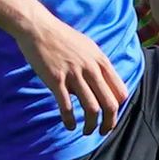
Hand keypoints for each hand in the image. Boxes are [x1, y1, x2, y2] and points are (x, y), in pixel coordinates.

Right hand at [15, 14, 128, 134]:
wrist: (38, 28)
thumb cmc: (63, 37)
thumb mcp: (88, 47)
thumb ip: (98, 65)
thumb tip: (104, 85)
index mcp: (101, 61)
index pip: (120, 92)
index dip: (117, 107)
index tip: (110, 114)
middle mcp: (91, 69)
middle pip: (110, 104)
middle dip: (109, 123)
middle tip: (103, 131)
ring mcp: (74, 75)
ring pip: (92, 109)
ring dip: (91, 126)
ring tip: (87, 131)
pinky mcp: (56, 80)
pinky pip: (67, 107)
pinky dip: (70, 121)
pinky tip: (69, 126)